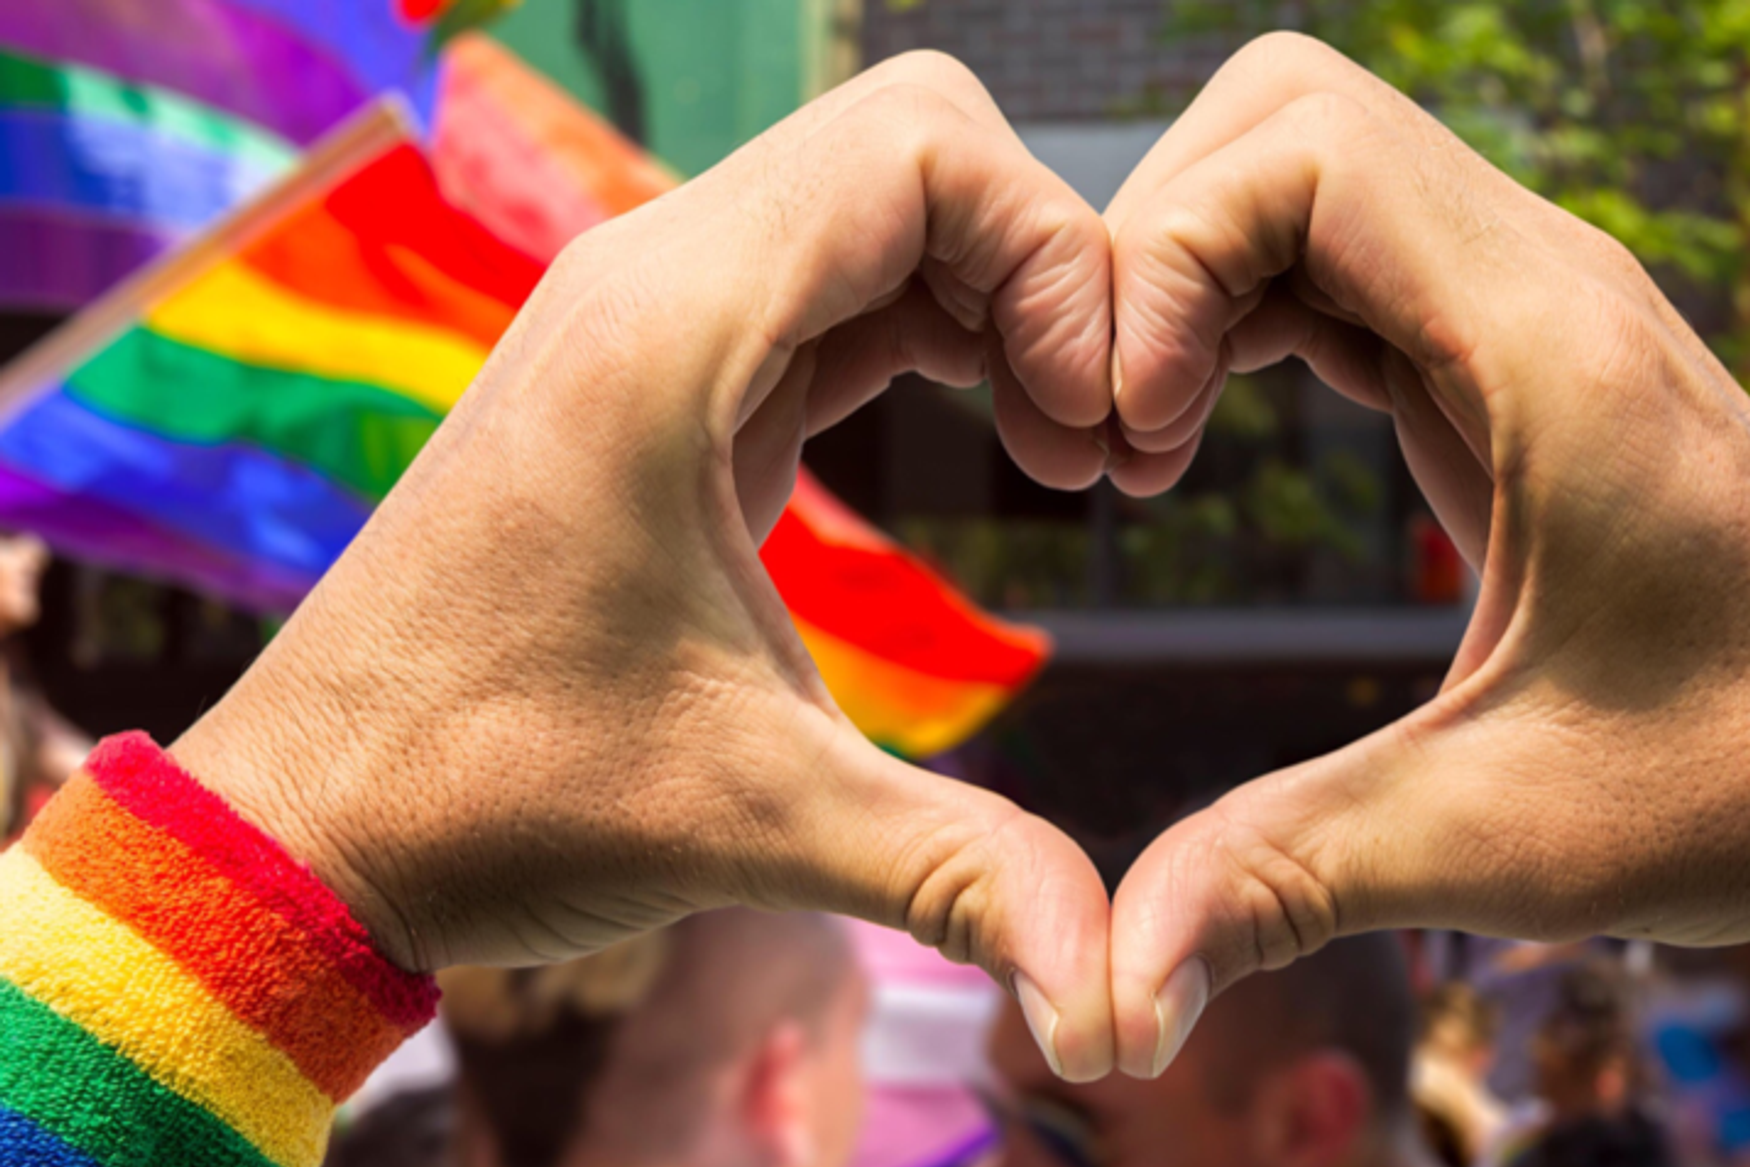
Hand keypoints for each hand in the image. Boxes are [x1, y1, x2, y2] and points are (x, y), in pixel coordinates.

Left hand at [174, 53, 1119, 1079]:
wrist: (318, 820)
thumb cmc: (491, 797)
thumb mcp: (755, 822)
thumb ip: (959, 876)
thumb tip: (1117, 994)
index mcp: (663, 333)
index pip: (922, 149)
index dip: (1057, 259)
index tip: (1090, 432)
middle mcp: (645, 283)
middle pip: (912, 141)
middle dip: (1042, 261)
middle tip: (1086, 432)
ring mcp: (642, 319)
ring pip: (872, 197)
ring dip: (992, 289)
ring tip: (1054, 443)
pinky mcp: (652, 376)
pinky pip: (827, 276)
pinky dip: (932, 319)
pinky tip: (980, 425)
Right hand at [1102, 33, 1749, 1077]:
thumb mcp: (1509, 838)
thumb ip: (1289, 881)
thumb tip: (1105, 998)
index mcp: (1544, 354)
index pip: (1302, 153)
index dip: (1164, 260)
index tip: (1131, 437)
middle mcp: (1532, 286)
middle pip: (1278, 120)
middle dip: (1150, 250)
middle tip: (1118, 431)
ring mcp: (1512, 305)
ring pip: (1292, 170)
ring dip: (1179, 279)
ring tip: (1142, 440)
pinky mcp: (1488, 349)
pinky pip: (1320, 254)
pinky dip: (1224, 313)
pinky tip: (1196, 437)